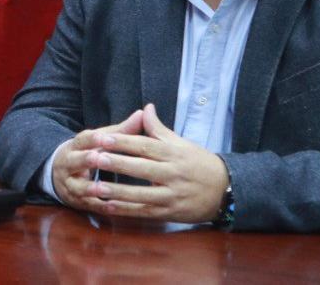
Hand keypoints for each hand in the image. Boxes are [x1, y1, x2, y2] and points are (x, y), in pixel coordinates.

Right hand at [51, 109, 144, 209]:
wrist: (61, 174)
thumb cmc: (89, 152)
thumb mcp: (100, 140)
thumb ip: (121, 130)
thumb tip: (143, 113)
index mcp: (76, 146)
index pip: (83, 140)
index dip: (93, 139)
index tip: (104, 137)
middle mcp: (68, 164)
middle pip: (75, 161)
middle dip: (86, 160)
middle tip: (99, 159)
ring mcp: (70, 184)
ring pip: (77, 186)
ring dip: (89, 188)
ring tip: (102, 188)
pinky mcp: (76, 201)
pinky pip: (86, 204)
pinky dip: (98, 206)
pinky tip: (111, 208)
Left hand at [82, 103, 229, 222]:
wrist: (226, 190)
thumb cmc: (199, 163)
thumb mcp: (181, 143)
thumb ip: (159, 128)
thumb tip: (146, 107)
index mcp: (174, 153)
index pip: (145, 146)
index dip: (123, 142)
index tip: (103, 138)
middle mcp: (173, 174)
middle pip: (141, 168)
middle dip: (116, 164)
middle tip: (93, 158)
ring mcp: (172, 195)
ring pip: (142, 194)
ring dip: (117, 191)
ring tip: (95, 187)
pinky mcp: (171, 212)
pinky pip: (146, 212)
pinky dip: (127, 210)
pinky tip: (109, 207)